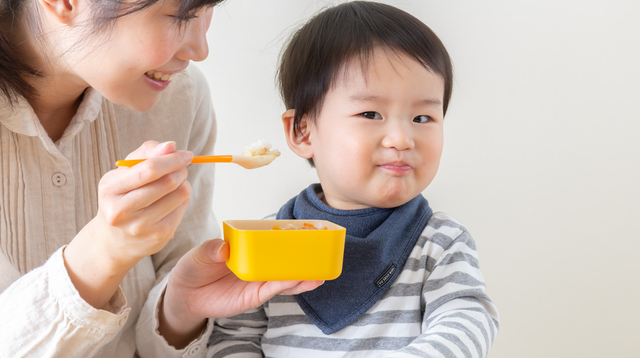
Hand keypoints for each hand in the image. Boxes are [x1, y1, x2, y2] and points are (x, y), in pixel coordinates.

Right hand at [94, 140, 193, 265]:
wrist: (113, 240)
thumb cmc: (122, 197)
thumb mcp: (124, 173)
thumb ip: (145, 154)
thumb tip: (170, 146)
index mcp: (110, 189)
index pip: (149, 169)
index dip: (173, 159)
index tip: (186, 154)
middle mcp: (122, 210)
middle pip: (168, 182)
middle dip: (181, 170)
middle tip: (182, 167)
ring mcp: (141, 226)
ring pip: (180, 194)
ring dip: (184, 183)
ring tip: (175, 184)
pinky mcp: (158, 236)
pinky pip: (182, 208)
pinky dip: (182, 199)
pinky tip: (171, 201)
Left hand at [159, 239, 322, 347]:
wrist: (185, 294)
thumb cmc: (194, 268)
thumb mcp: (199, 254)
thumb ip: (210, 249)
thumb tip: (223, 248)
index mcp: (249, 248)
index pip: (272, 241)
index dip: (290, 237)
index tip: (309, 233)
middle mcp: (257, 263)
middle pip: (284, 261)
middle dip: (304, 259)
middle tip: (323, 255)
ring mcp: (257, 280)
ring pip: (284, 278)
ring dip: (302, 276)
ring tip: (318, 275)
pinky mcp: (254, 296)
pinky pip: (273, 290)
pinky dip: (287, 286)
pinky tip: (299, 282)